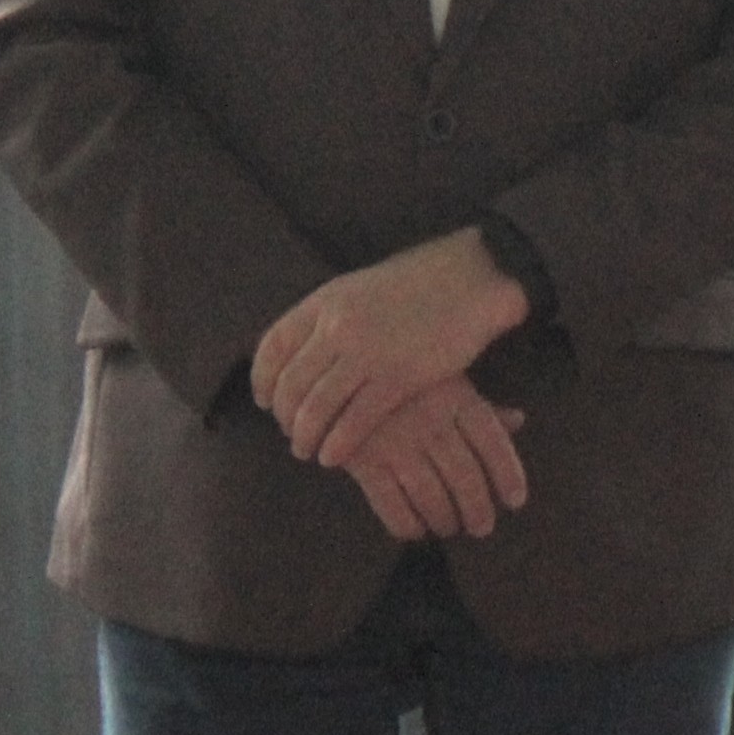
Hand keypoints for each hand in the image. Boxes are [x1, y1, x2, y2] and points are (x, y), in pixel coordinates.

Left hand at [254, 228, 532, 469]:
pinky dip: (337, 444)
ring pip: (316, 407)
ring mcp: (365, 353)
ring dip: (305, 436)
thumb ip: (334, 316)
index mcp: (325, 301)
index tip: (264, 402)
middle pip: (290, 383)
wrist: (470, 277)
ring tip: (307, 451)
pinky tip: (333, 457)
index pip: (273, 346)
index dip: (263, 380)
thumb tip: (310, 347)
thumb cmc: (421, 283)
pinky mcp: (397, 378)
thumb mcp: (362, 289)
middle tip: (290, 434)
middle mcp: (337, 327)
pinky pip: (354, 421)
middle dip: (285, 416)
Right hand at [333, 377, 527, 542]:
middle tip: (481, 527)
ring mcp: (395, 442)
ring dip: (444, 520)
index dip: (508, 475)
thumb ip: (479, 406)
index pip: (492, 442)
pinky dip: (407, 525)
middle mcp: (429, 421)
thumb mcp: (443, 379)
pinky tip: (414, 529)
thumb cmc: (401, 376)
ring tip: (448, 527)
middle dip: (477, 510)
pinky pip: (391, 505)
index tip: (515, 501)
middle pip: (465, 477)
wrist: (336, 371)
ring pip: (431, 496)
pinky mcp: (362, 460)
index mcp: (455, 397)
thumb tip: (518, 421)